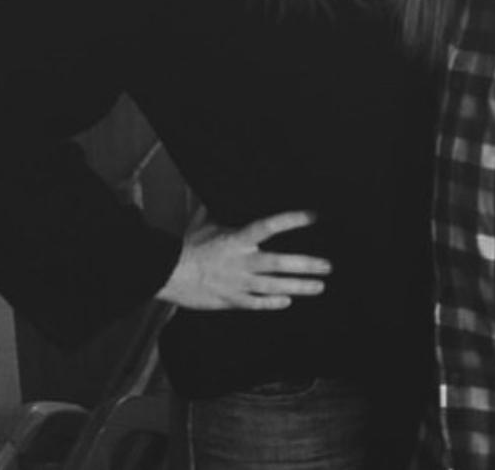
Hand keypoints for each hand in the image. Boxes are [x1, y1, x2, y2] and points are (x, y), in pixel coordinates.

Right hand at [156, 210, 331, 310]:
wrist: (165, 274)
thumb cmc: (187, 246)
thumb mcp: (207, 224)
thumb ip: (225, 214)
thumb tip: (225, 191)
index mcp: (237, 239)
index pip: (269, 226)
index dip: (292, 220)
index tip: (313, 216)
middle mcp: (241, 262)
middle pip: (279, 263)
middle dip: (306, 265)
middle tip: (328, 266)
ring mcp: (237, 283)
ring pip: (274, 287)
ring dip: (299, 286)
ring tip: (319, 286)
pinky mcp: (231, 300)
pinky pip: (257, 303)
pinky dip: (273, 303)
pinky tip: (288, 301)